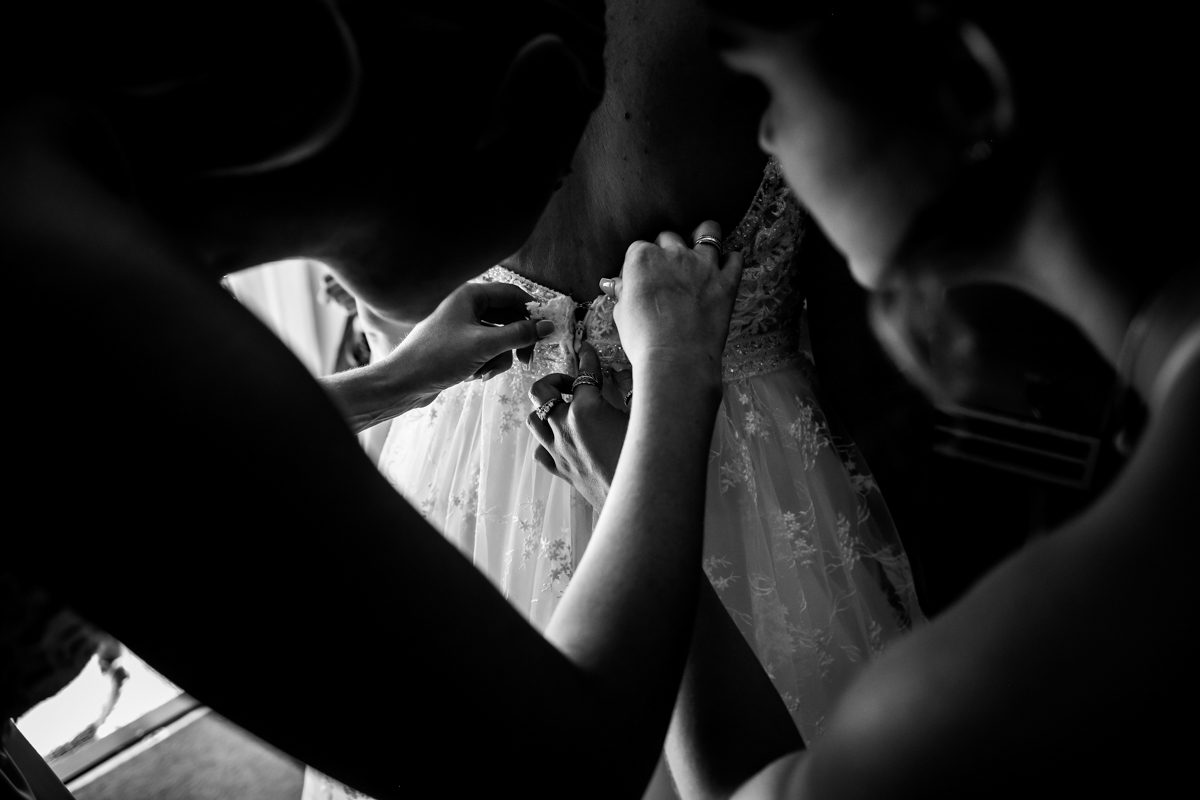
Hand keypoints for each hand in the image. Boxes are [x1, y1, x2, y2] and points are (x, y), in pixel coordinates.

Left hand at [385, 281, 554, 406]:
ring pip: (498, 338)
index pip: (513, 294)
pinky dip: (486, 363)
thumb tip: (548, 326)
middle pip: (507, 318)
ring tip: (485, 371)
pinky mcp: (458, 345)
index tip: (546, 332)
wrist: (404, 383)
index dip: (532, 312)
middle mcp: (466, 306)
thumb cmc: (439, 357)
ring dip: (498, 357)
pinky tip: (474, 376)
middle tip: (525, 360)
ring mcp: (462, 326)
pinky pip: (485, 350)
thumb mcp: (484, 345)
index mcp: (470, 295)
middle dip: (514, 342)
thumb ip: (519, 334)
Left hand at [526, 342, 631, 508]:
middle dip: (554, 380)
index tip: (588, 351)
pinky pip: (541, 451)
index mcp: (586, 409)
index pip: (584, 373)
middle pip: (540, 391)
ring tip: (564, 408)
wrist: (638, 499)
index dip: (588, 358)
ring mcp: (558, 450)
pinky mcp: (561, 470)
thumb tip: (629, 377)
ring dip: (546, 408)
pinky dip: (547, 441)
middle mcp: (564, 426)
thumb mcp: (641, 417)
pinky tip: (562, 439)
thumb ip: (631, 393)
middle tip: (573, 383)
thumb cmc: (645, 457)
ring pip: (533, 419)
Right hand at [601, 220, 742, 375]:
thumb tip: (612, 283)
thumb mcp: (622, 313)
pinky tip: (725, 268)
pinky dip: (731, 261)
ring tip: (701, 249)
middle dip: (667, 250)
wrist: (676, 360)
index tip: (640, 281)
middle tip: (667, 271)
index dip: (639, 264)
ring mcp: (703, 265)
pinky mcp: (726, 281)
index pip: (639, 248)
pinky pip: (735, 258)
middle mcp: (673, 253)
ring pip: (708, 231)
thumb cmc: (643, 339)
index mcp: (642, 257)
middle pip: (669, 237)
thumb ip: (621, 291)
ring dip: (704, 237)